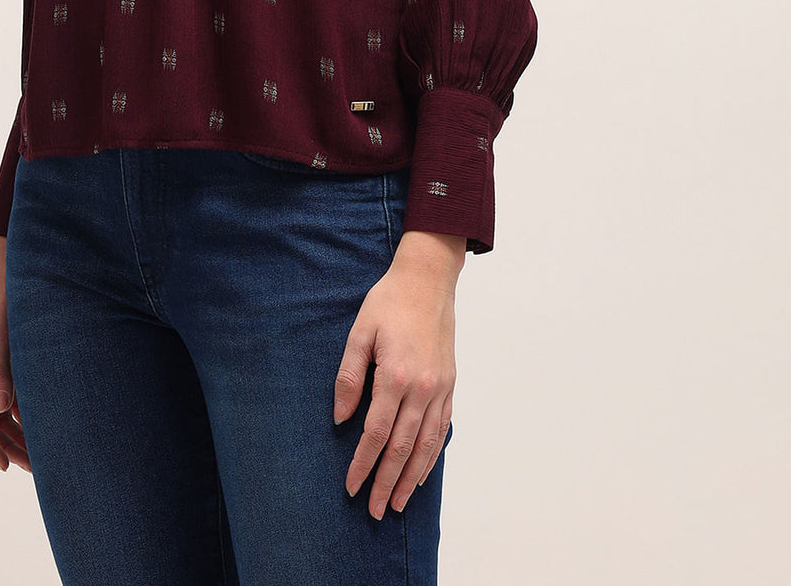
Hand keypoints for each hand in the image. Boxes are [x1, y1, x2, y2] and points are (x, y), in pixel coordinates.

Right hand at [0, 237, 30, 472]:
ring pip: (2, 416)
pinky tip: (44, 434)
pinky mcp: (10, 369)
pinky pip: (14, 402)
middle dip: (6, 448)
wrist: (15, 275)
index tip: (2, 464)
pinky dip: (26, 419)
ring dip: (18, 438)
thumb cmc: (3, 299)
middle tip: (31, 469)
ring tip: (40, 461)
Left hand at [332, 233, 462, 517]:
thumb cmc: (389, 302)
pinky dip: (431, 457)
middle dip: (386, 481)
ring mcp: (440, 389)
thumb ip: (349, 376)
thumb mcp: (360, 332)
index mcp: (396, 375)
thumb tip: (341, 418)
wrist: (428, 280)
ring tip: (397, 503)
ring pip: (426, 446)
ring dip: (411, 479)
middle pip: (403, 448)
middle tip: (374, 510)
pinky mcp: (449, 386)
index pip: (377, 433)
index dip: (363, 463)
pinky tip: (421, 473)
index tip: (351, 487)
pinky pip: (441, 430)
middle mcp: (422, 388)